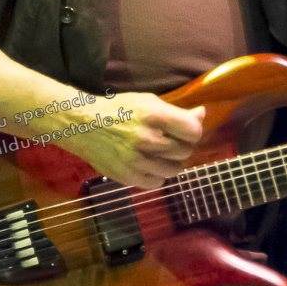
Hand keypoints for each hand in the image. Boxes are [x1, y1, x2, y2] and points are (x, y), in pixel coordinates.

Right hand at [64, 92, 204, 189]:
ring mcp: (137, 160)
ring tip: (160, 153)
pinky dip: (157, 176)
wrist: (84, 126)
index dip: (193, 131)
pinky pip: (157, 183)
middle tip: (170, 141)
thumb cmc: (119, 110)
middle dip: (181, 146)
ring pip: (174, 170)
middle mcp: (147, 139)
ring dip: (171, 162)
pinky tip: (149, 164)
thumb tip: (202, 114)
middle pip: (185, 151)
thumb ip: (176, 112)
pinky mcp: (128, 177)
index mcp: (154, 115)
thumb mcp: (149, 102)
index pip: (192, 131)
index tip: (186, 131)